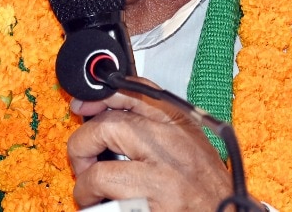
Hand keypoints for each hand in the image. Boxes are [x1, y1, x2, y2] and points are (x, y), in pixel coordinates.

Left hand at [68, 85, 232, 211]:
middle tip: (83, 158)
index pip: (136, 91)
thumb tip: (110, 111)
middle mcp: (173, 145)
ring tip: (89, 187)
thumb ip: (157, 125)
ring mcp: (164, 177)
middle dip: (85, 139)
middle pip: (112, 124)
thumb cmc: (209, 190)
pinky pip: (109, 194)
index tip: (84, 102)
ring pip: (104, 163)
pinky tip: (100, 204)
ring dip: (86, 176)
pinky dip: (94, 199)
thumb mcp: (189, 144)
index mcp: (180, 124)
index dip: (103, 94)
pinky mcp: (155, 204)